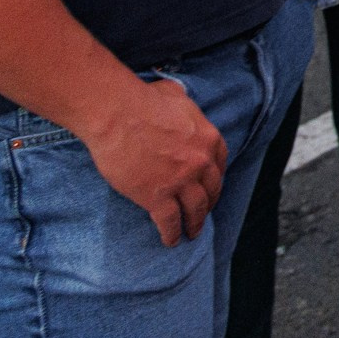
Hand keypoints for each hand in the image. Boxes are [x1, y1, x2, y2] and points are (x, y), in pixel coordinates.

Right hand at [75, 76, 227, 245]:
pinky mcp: (157, 197)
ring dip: (194, 224)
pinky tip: (170, 240)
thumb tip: (178, 99)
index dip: (215, 180)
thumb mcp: (177, 97)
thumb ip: (184, 106)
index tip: (210, 188)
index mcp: (209, 139)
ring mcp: (181, 181)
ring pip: (195, 210)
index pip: (220, 165)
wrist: (119, 114)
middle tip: (202, 214)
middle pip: (211, 190)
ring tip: (190, 233)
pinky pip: (169, 221)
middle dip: (208, 205)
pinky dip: (171, 233)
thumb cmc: (143, 100)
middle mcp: (201, 162)